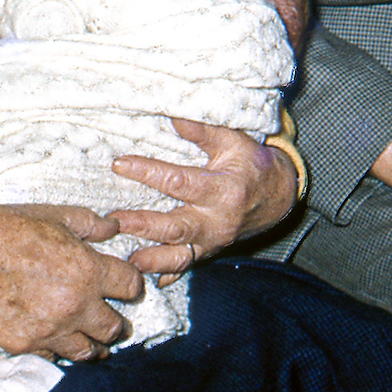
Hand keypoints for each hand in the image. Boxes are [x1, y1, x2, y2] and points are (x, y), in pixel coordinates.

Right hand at [0, 178, 143, 360]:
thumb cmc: (9, 228)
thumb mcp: (56, 216)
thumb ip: (91, 223)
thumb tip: (114, 226)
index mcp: (88, 271)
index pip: (131, 287)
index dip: (130, 285)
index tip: (125, 285)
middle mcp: (75, 305)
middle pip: (115, 328)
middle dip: (116, 322)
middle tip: (112, 319)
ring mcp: (50, 329)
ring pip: (88, 352)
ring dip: (92, 344)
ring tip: (90, 339)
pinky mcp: (25, 345)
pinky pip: (53, 356)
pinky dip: (57, 348)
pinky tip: (55, 338)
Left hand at [109, 118, 298, 285]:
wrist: (279, 195)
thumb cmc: (252, 163)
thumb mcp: (232, 141)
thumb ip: (202, 130)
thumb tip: (171, 115)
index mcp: (222, 189)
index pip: (179, 182)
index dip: (148, 172)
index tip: (120, 164)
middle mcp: (217, 221)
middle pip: (175, 226)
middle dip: (143, 224)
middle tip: (112, 220)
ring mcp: (213, 241)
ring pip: (179, 256)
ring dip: (151, 259)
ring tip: (125, 259)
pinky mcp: (210, 251)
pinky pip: (187, 267)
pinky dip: (166, 275)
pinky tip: (144, 277)